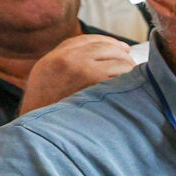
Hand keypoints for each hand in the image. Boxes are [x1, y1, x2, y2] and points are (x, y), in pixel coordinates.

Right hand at [20, 34, 137, 114]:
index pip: (86, 40)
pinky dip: (131, 81)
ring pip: (118, 61)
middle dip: (122, 55)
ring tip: (135, 80)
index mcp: (53, 59)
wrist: (40, 135)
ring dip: (130, 69)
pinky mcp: (97, 85)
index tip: (123, 48)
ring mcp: (82, 71)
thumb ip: (63, 66)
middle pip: (105, 48)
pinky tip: (133, 90)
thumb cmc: (45, 114)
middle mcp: (66, 60)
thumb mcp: (45, 83)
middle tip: (132, 66)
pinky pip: (123, 77)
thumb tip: (96, 58)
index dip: (108, 42)